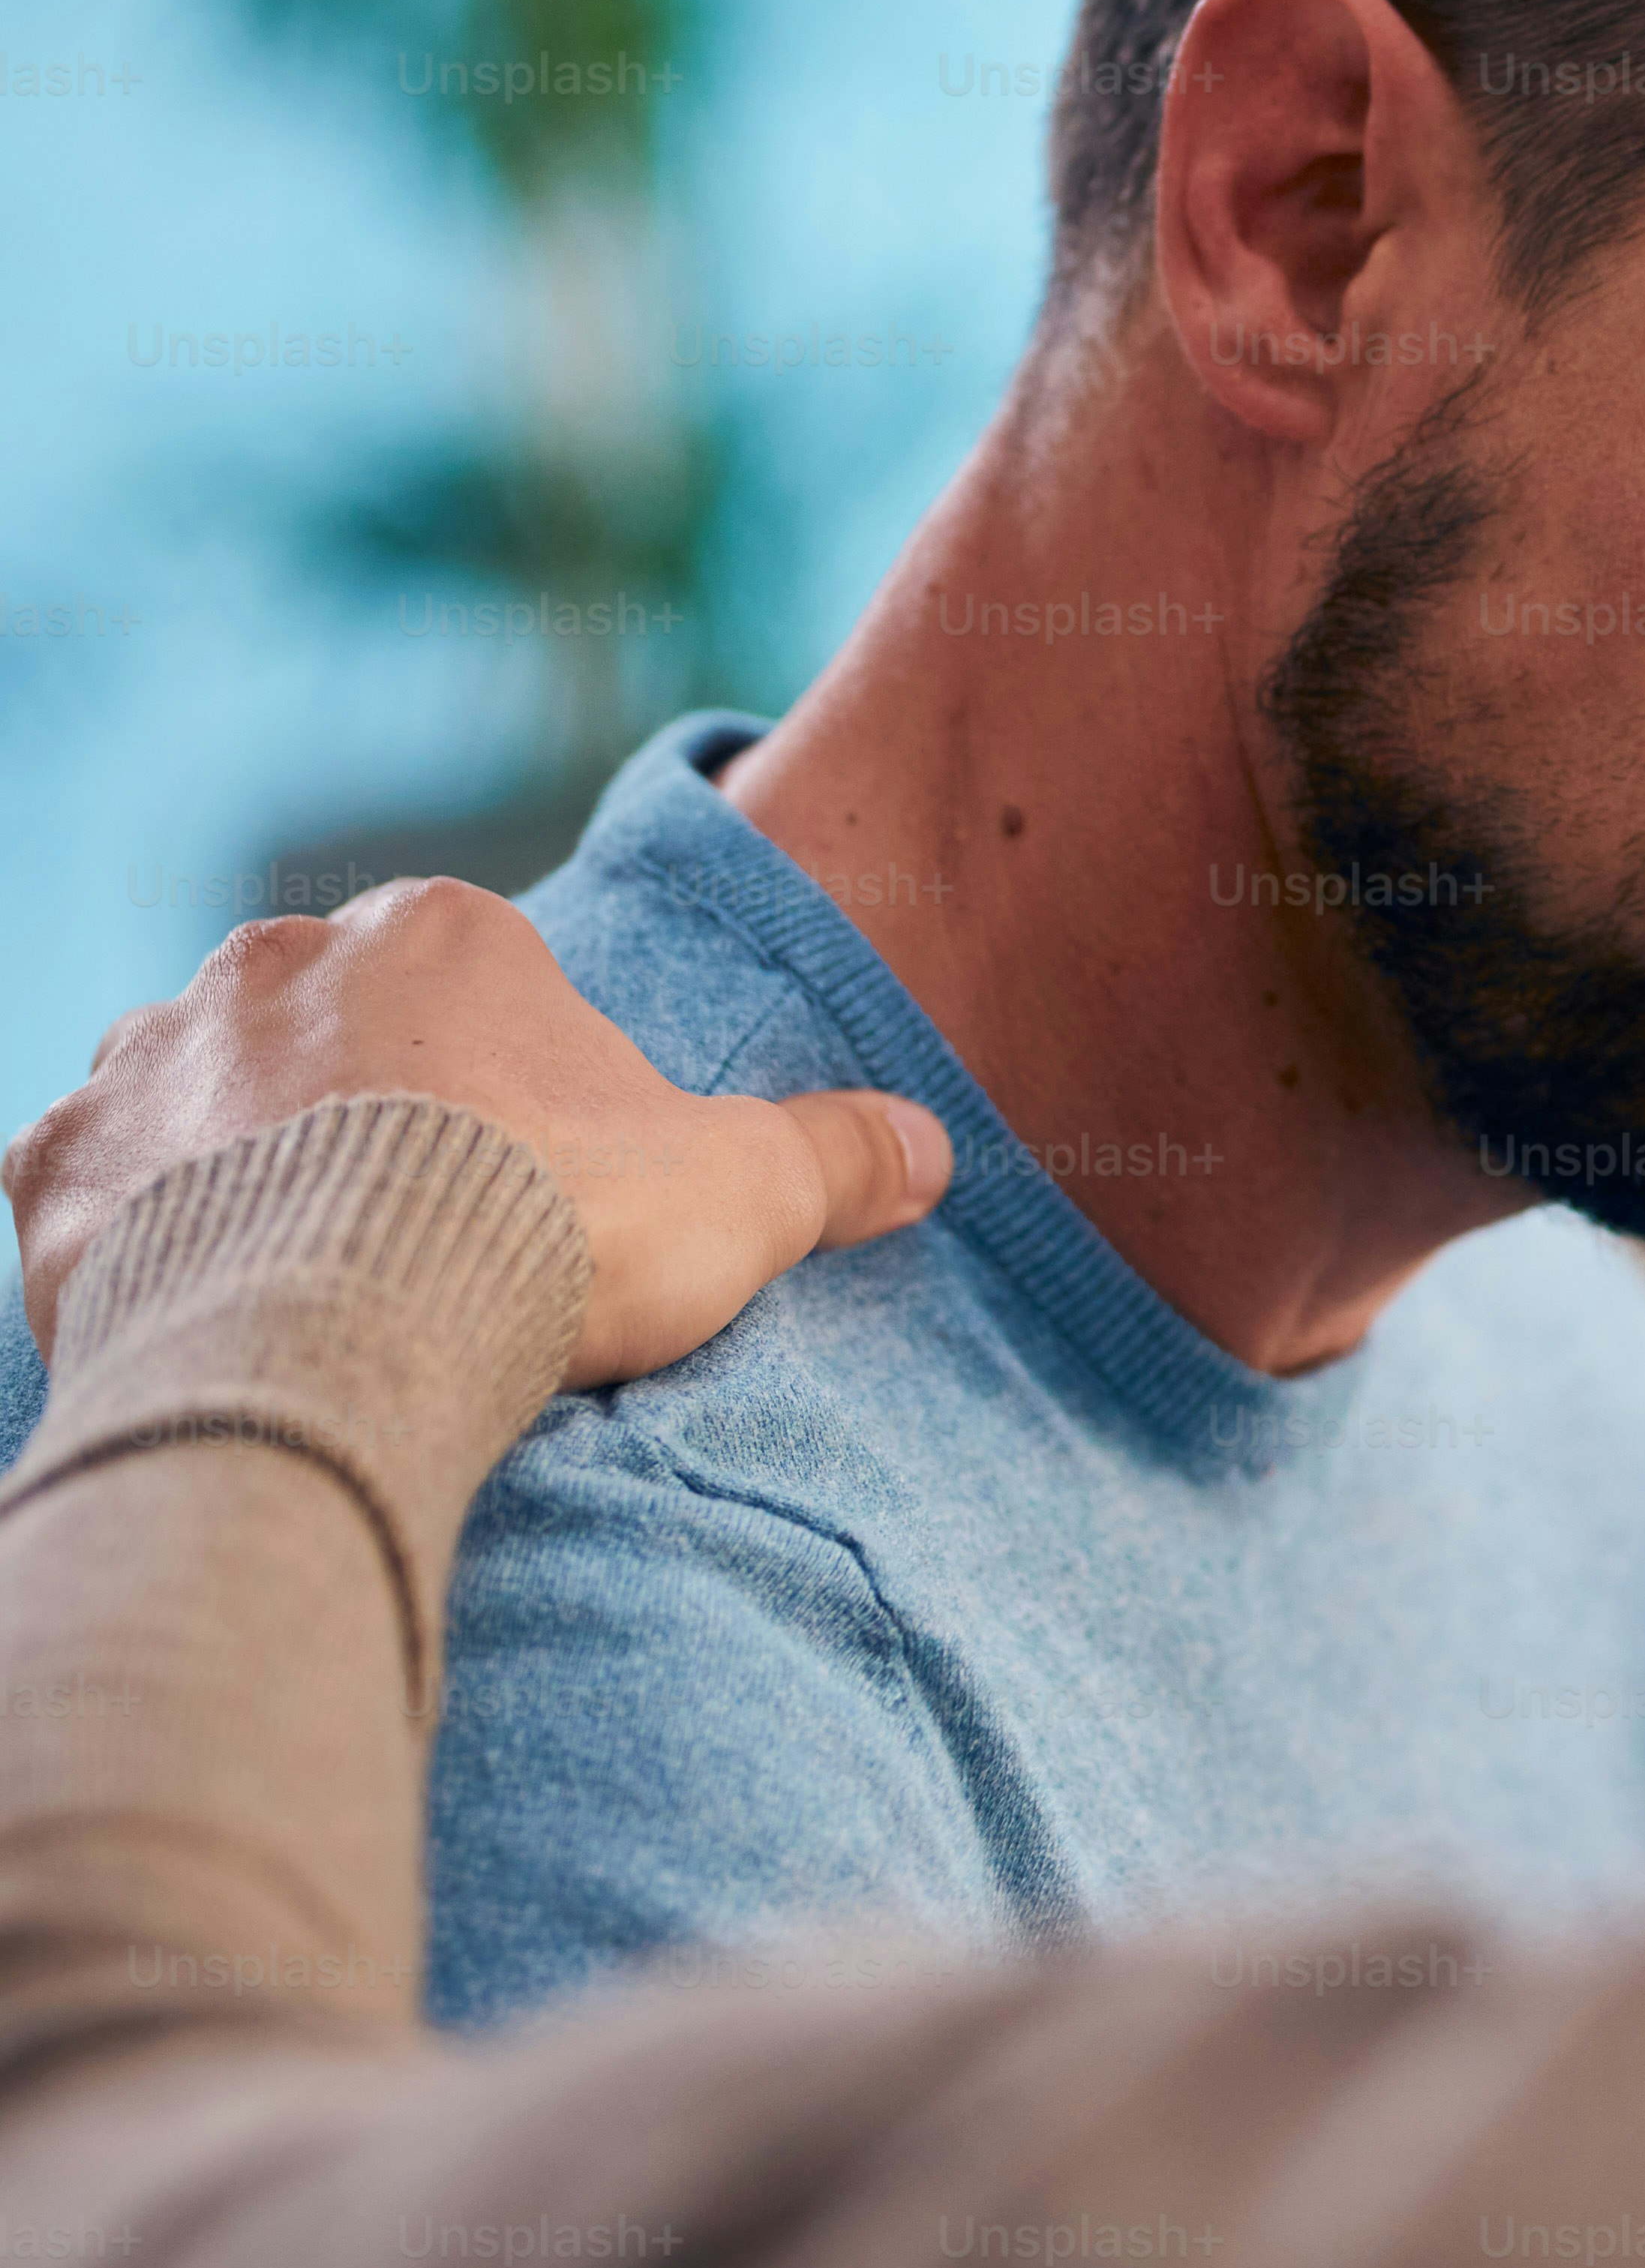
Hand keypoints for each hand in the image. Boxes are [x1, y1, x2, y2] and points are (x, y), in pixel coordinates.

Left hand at [6, 881, 949, 1387]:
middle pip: (336, 1030)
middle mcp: (278, 960)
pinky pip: (87, 1180)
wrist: (341, 1332)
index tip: (546, 1190)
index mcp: (442, 934)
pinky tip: (191, 1301)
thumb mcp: (743, 1194)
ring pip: (201, 1094)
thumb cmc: (552, 1233)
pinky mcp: (55, 1161)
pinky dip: (130, 1230)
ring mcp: (151, 1054)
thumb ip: (836, 1156)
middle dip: (373, 1114)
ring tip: (312, 1280)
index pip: (482, 990)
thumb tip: (934, 1149)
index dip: (523, 1095)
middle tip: (434, 1238)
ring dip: (243, 1162)